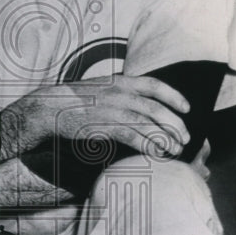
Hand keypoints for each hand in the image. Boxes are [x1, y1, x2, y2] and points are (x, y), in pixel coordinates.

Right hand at [20, 74, 190, 156]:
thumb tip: (138, 105)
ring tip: (175, 150)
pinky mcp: (104, 125)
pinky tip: (157, 153)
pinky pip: (133, 136)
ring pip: (148, 123)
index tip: (187, 108)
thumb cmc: (73, 101)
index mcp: (120, 81)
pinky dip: (148, 145)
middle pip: (156, 108)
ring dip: (165, 137)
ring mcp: (112, 109)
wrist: (49, 107)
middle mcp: (119, 93)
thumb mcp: (100, 88)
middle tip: (185, 138)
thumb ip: (119, 93)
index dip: (174, 96)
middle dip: (174, 124)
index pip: (155, 86)